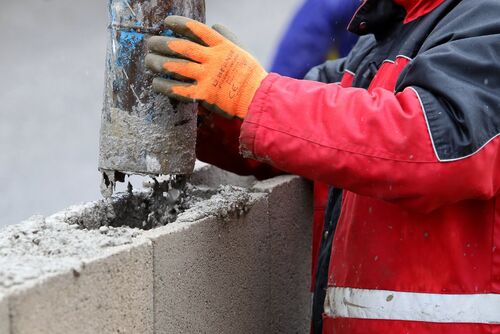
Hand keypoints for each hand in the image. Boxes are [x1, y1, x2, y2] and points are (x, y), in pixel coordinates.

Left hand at [145, 16, 266, 118]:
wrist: (258, 98)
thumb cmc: (250, 74)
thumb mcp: (241, 49)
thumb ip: (226, 36)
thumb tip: (212, 25)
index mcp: (221, 45)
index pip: (195, 29)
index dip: (178, 24)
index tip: (167, 22)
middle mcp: (212, 59)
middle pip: (180, 47)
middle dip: (162, 43)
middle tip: (150, 43)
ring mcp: (207, 77)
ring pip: (176, 66)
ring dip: (158, 62)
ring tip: (148, 61)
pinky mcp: (203, 95)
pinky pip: (179, 89)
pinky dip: (164, 86)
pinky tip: (155, 83)